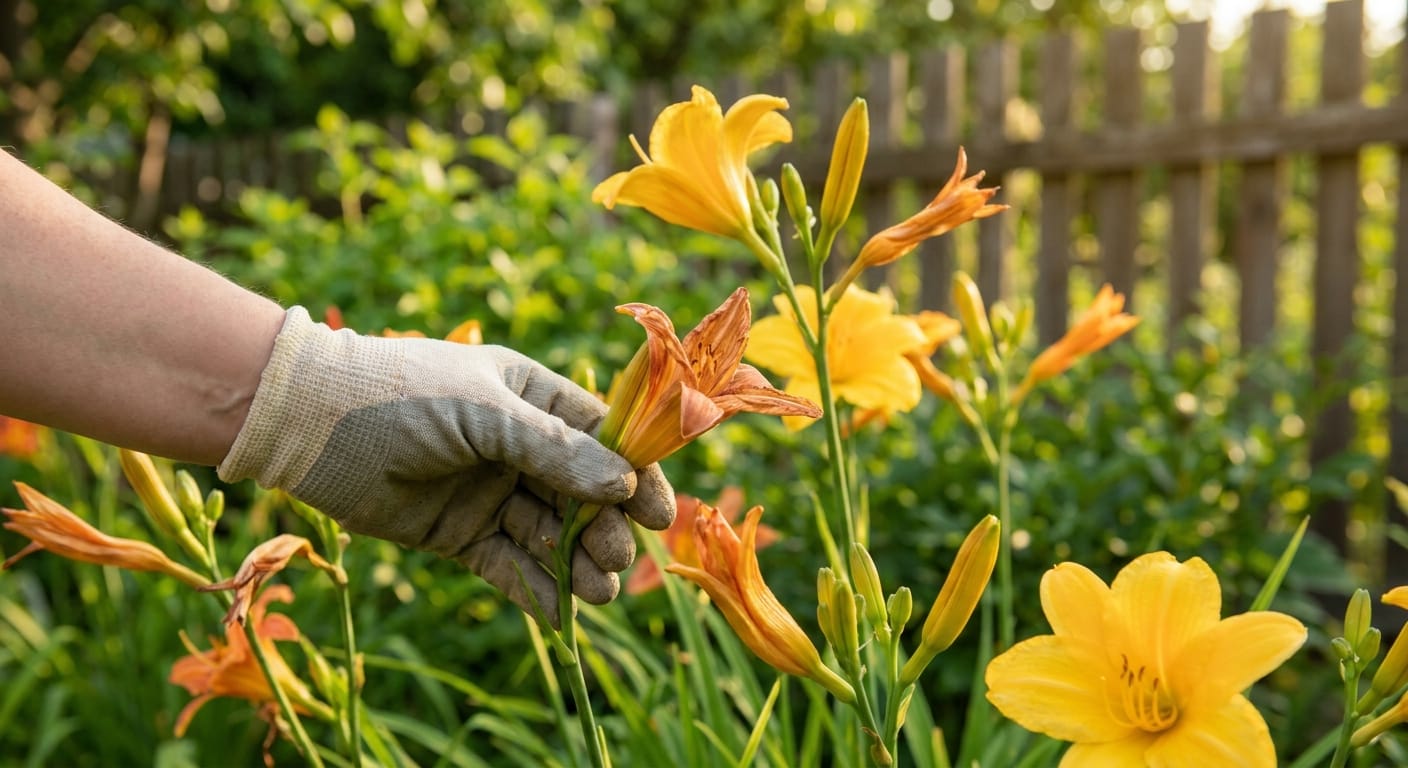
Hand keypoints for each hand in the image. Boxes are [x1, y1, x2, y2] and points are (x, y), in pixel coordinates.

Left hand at [219, 308, 675, 620]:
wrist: (307, 424)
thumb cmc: (401, 396)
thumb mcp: (485, 412)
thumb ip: (554, 450)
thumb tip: (624, 484)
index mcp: (531, 398)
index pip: (602, 437)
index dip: (634, 474)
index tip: (659, 513)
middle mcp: (518, 446)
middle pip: (582, 493)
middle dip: (603, 528)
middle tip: (615, 558)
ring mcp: (489, 492)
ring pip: (550, 534)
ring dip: (577, 563)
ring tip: (598, 592)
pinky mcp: (459, 534)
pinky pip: (509, 566)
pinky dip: (537, 590)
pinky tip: (564, 612)